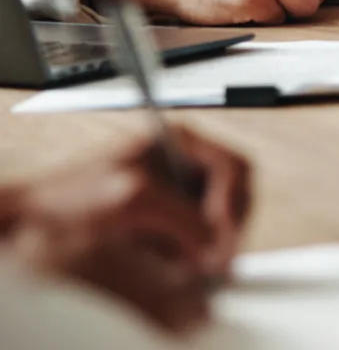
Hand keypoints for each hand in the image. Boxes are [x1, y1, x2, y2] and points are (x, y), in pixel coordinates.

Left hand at [0, 126, 252, 332]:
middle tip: (214, 260)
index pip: (235, 168)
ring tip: (191, 264)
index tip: (221, 235)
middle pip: (238, 194)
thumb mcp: (133, 198)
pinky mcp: (173, 221)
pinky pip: (204, 238)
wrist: (34, 220)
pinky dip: (197, 254)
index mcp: (181, 141)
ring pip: (224, 220)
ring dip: (213, 244)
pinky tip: (177, 263)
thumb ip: (181, 217)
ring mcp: (181, 193)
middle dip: (228, 229)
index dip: (234, 204)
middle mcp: (186, 163)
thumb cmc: (70, 196)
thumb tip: (214, 244)